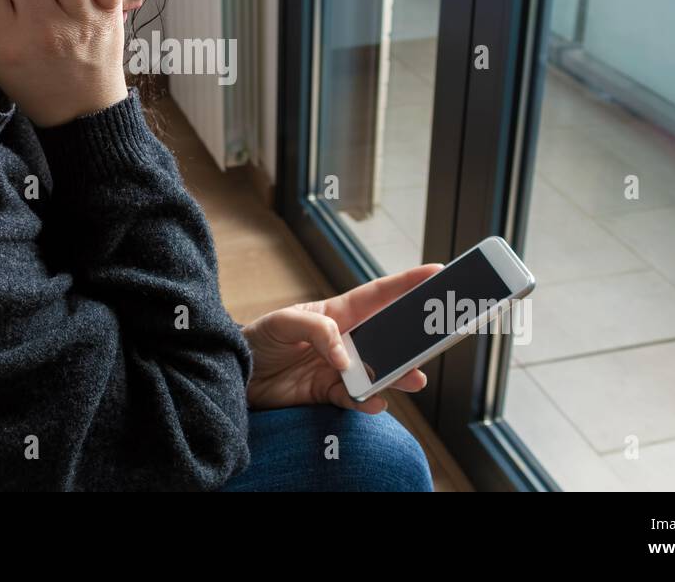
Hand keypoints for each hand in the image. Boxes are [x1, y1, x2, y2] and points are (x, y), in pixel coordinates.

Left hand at [242, 264, 444, 413]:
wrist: (234, 376)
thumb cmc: (257, 340)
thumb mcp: (281, 322)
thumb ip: (317, 330)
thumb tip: (346, 357)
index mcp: (337, 313)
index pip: (379, 296)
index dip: (407, 283)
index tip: (437, 273)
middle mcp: (344, 341)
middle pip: (388, 337)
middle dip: (414, 337)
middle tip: (440, 338)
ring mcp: (339, 369)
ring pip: (379, 371)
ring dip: (398, 375)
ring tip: (415, 379)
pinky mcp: (328, 394)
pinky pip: (355, 398)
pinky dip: (367, 401)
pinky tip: (375, 400)